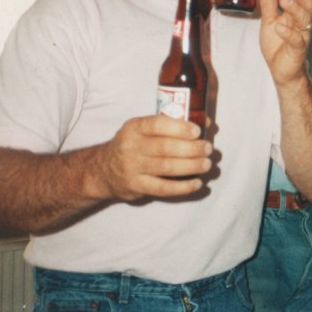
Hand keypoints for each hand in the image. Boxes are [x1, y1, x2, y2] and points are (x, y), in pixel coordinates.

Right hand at [91, 114, 211, 200]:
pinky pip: (163, 188)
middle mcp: (131, 146)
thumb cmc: (134, 145)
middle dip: (192, 148)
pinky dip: (183, 187)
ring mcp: (132, 168)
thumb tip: (207, 122)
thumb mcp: (143, 129)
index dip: (180, 128)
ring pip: (167, 167)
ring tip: (206, 164)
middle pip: (166, 148)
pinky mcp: (136, 186)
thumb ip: (170, 125)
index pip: (158, 124)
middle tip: (208, 149)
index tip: (198, 131)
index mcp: (134, 127)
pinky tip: (197, 183)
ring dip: (192, 166)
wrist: (103, 170)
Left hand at [259, 0, 311, 84]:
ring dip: (295, 8)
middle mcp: (303, 23)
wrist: (281, 71)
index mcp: (297, 15)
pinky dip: (288, 33)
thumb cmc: (278, 45)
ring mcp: (302, 36)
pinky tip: (279, 27)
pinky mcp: (298, 50)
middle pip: (308, 5)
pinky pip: (296, 40)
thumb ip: (269, 4)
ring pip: (304, 19)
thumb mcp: (269, 21)